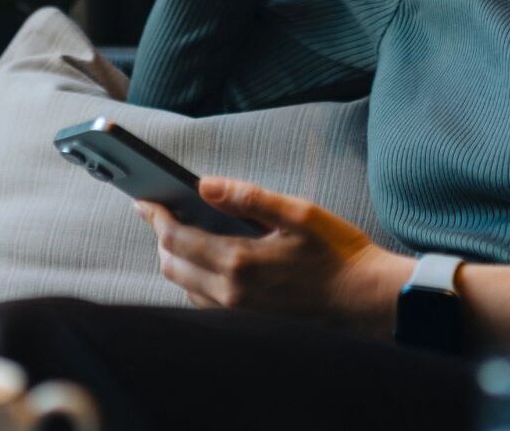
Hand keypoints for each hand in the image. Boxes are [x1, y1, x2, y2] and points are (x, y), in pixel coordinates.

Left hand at [134, 175, 412, 337]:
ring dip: (176, 259)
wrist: (366, 302)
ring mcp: (237, 314)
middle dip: (161, 236)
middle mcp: (230, 293)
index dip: (155, 216)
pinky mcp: (246, 324)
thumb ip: (249, 197)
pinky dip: (194, 279)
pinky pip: (203, 302)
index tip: (144, 199)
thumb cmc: (338, 254)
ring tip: (181, 232)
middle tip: (161, 211)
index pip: (176, 238)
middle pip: (171, 264)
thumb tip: (205, 185)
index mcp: (240, 261)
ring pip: (184, 286)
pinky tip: (206, 261)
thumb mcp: (299, 213)